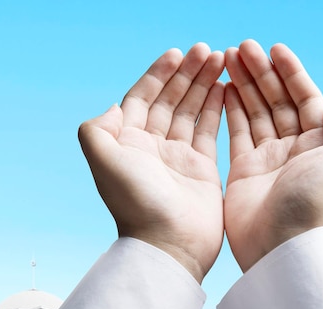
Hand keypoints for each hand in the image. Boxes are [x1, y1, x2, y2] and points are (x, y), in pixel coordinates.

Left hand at [78, 43, 224, 282]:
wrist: (168, 244)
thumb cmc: (136, 203)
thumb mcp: (104, 161)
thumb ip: (97, 129)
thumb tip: (114, 106)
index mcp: (128, 142)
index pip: (142, 98)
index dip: (158, 74)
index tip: (176, 53)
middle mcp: (152, 147)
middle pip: (169, 100)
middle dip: (186, 74)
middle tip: (206, 50)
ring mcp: (178, 157)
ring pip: (191, 111)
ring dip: (203, 85)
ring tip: (220, 60)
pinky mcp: (202, 168)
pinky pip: (210, 130)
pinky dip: (217, 108)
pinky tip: (225, 88)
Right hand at [223, 40, 322, 271]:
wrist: (281, 244)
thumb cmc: (314, 202)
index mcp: (320, 143)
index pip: (305, 98)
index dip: (291, 72)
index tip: (274, 49)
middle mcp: (294, 148)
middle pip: (277, 101)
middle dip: (261, 72)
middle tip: (242, 47)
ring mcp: (267, 158)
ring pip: (254, 112)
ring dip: (244, 85)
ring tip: (228, 59)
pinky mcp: (243, 170)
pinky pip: (236, 132)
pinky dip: (231, 110)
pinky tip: (224, 88)